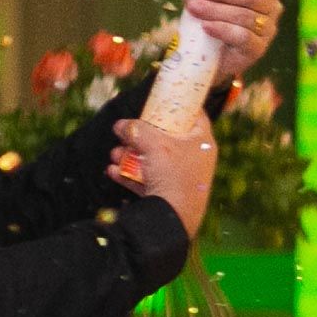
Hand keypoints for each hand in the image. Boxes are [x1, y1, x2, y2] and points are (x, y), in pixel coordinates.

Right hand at [109, 116, 216, 238]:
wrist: (173, 217)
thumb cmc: (172, 174)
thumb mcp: (154, 144)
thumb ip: (136, 129)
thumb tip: (120, 125)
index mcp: (202, 142)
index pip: (195, 115)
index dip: (180, 105)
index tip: (163, 99)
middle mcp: (195, 158)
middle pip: (168, 138)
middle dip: (142, 135)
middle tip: (127, 133)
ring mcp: (183, 176)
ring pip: (153, 159)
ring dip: (130, 155)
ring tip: (115, 154)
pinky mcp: (169, 194)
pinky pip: (146, 179)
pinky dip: (130, 175)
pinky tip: (113, 171)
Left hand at [176, 0, 282, 83]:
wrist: (205, 51)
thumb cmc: (207, 13)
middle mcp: (270, 6)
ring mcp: (266, 29)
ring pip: (246, 16)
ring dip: (216, 10)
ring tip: (194, 8)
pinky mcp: (258, 48)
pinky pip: (244, 36)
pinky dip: (222, 29)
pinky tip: (206, 26)